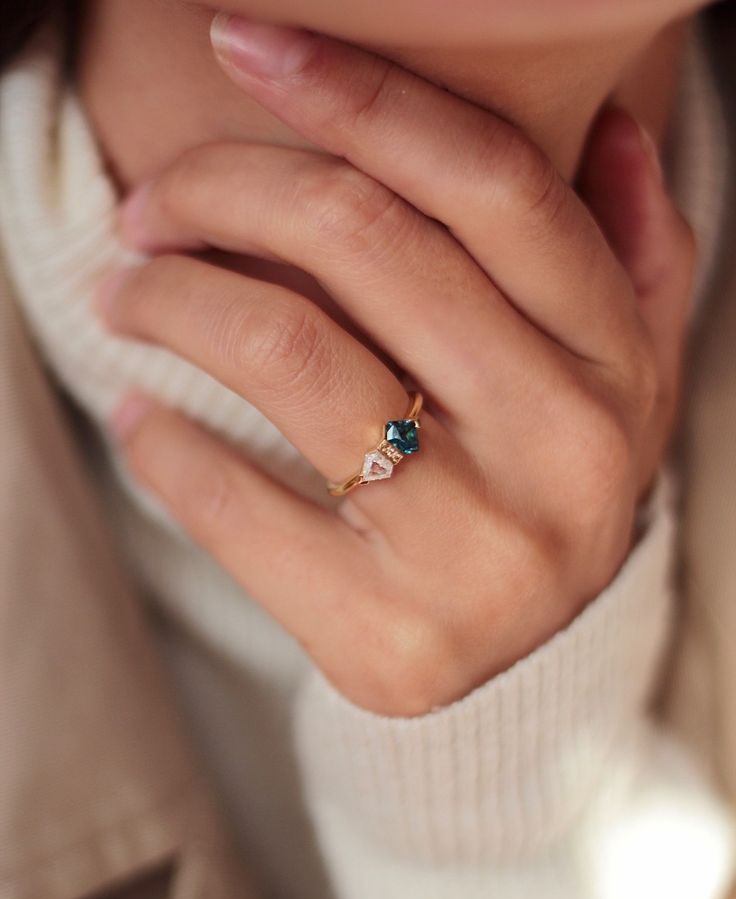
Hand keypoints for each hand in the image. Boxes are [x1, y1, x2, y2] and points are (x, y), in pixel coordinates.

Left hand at [98, 15, 694, 716]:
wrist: (523, 665)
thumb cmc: (538, 488)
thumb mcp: (613, 377)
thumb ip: (629, 257)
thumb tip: (618, 133)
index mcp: (614, 364)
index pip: (487, 183)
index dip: (357, 95)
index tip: (247, 48)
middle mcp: (563, 449)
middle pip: (366, 241)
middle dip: (223, 189)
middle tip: (150, 204)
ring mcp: (478, 551)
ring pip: (286, 351)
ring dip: (170, 298)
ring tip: (127, 292)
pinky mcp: (388, 634)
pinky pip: (234, 502)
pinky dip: (158, 440)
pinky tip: (139, 414)